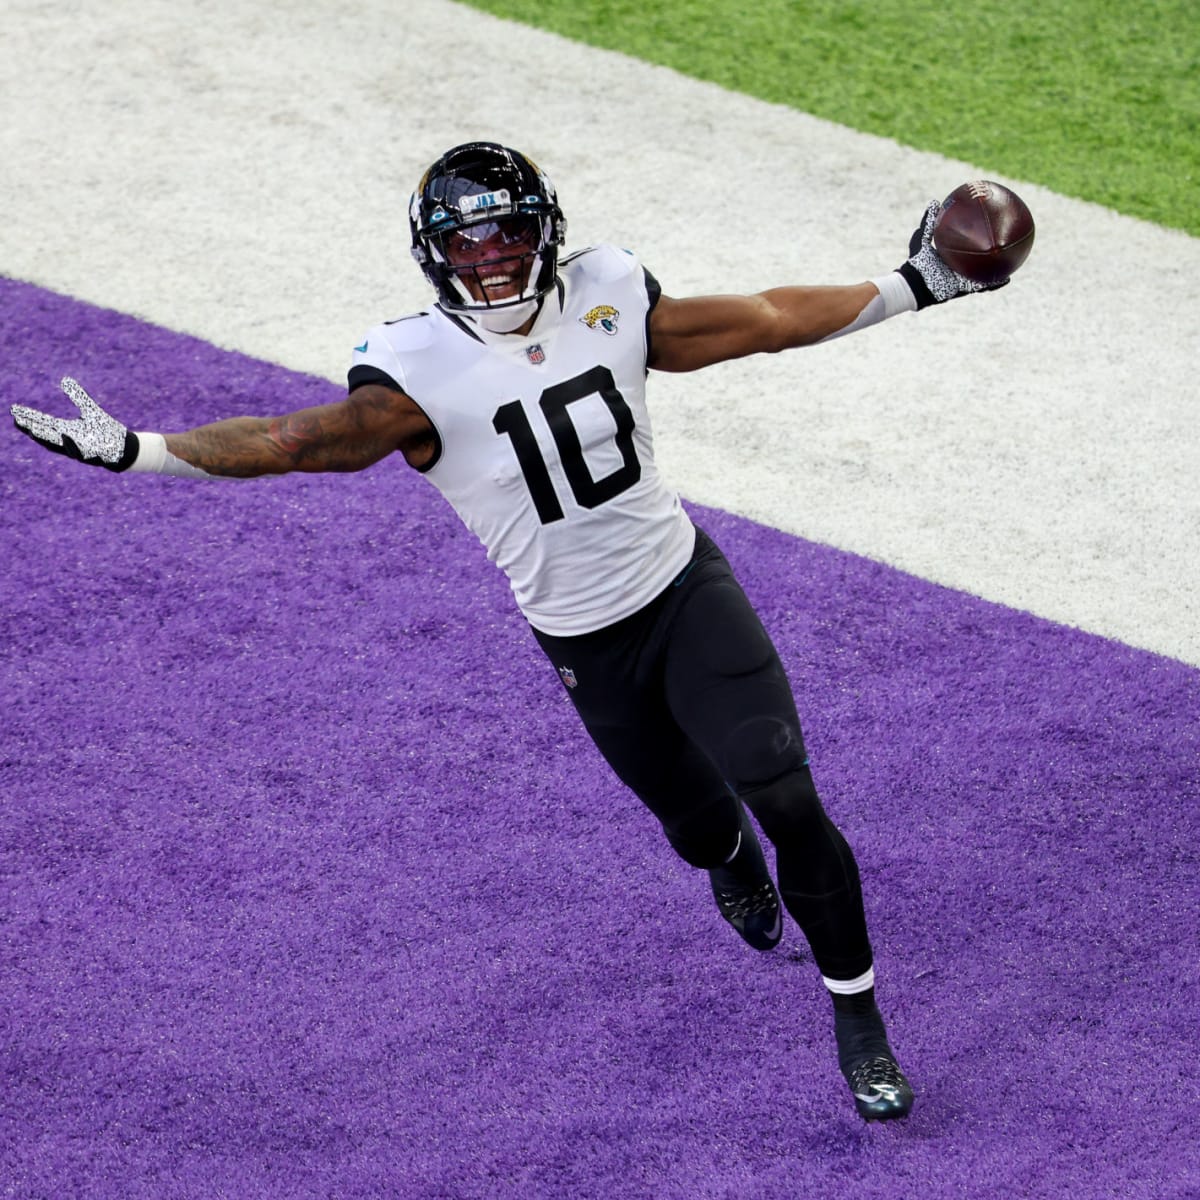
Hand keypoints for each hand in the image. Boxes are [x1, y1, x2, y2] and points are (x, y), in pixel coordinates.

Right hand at [11, 377, 139, 470]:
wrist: (125, 448)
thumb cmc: (106, 430)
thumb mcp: (90, 410)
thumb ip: (78, 397)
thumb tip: (64, 380)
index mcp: (67, 430)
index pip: (44, 423)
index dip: (29, 418)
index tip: (14, 410)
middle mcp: (70, 441)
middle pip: (46, 436)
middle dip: (32, 429)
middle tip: (18, 421)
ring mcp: (81, 450)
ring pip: (60, 447)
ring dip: (46, 439)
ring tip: (33, 430)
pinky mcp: (93, 457)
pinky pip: (81, 453)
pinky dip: (72, 445)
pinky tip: (66, 435)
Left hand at [897, 201, 1007, 308]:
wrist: (913, 284)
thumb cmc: (916, 263)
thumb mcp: (922, 240)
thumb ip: (928, 223)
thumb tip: (935, 202)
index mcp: (953, 258)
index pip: (969, 247)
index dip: (979, 241)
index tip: (989, 232)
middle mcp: (960, 269)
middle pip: (979, 261)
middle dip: (991, 255)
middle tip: (1005, 245)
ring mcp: (963, 280)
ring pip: (984, 275)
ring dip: (997, 271)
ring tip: (1013, 265)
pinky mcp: (963, 289)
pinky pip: (981, 287)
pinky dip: (994, 284)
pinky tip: (1006, 279)